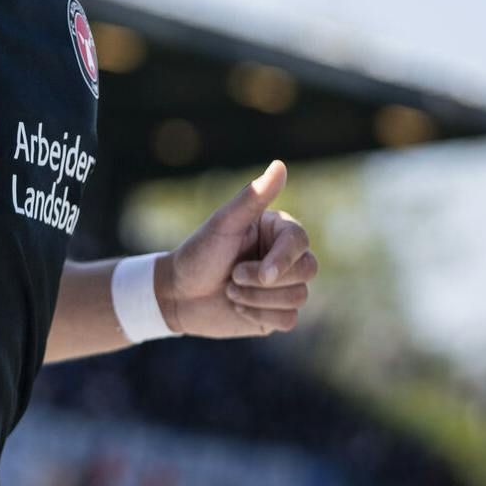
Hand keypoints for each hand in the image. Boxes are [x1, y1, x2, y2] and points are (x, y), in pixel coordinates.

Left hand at [157, 159, 316, 338]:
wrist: (178, 294)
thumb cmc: (199, 254)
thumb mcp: (223, 225)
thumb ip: (252, 198)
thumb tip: (280, 165)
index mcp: (277, 231)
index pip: (300, 241)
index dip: (284, 259)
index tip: (264, 274)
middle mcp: (285, 257)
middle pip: (307, 270)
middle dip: (266, 281)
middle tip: (232, 277)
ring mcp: (284, 286)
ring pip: (298, 297)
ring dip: (257, 298)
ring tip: (230, 290)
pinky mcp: (278, 312)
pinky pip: (289, 320)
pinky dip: (259, 315)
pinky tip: (238, 307)